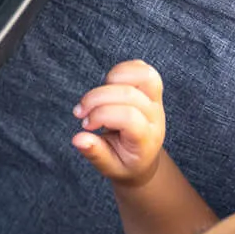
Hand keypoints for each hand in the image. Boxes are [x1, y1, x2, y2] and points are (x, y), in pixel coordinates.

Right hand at [71, 60, 166, 187]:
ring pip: (143, 75)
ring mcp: (156, 100)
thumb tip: (78, 139)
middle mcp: (155, 117)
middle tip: (80, 113)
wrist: (143, 157)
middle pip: (129, 94)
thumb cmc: (124, 161)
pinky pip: (141, 67)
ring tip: (97, 96)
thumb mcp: (109, 166)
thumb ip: (95, 153)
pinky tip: (106, 86)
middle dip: (96, 99)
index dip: (101, 115)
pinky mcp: (151, 88)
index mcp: (147, 138)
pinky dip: (120, 70)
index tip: (85, 126)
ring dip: (111, 80)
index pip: (128, 117)